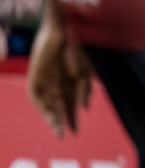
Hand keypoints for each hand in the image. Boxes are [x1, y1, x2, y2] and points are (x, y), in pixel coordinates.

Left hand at [27, 14, 91, 136]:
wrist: (66, 32)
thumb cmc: (78, 50)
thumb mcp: (85, 72)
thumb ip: (84, 90)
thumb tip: (85, 108)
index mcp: (70, 85)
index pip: (70, 106)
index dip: (72, 118)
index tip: (76, 132)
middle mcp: (57, 85)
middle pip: (57, 107)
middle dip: (60, 121)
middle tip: (63, 135)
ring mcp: (45, 81)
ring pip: (46, 104)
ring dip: (50, 116)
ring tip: (55, 127)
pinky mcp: (35, 76)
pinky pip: (35, 95)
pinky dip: (41, 104)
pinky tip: (47, 112)